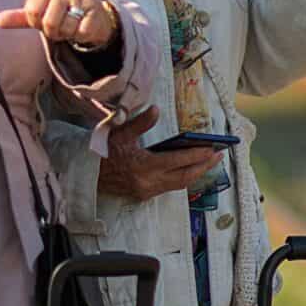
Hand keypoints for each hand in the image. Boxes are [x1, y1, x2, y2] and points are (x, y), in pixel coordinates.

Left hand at [0, 0, 118, 48]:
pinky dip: (80, 35)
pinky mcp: (95, 9)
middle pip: (49, 23)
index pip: (32, 12)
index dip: (37, 22)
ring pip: (66, 28)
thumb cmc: (59, 10)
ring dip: (67, 34)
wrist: (91, 10)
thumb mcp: (38, 11)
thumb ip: (18, 17)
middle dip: (53, 31)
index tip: (43, 18)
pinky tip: (82, 26)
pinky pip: (81, 32)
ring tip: (70, 25)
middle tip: (59, 24)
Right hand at [95, 107, 224, 201]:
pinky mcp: (144, 195)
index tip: (212, 149)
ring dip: (195, 173)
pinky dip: (182, 178)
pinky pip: (169, 187)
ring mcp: (147, 191)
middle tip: (219, 156)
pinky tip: (189, 169)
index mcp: (144, 166)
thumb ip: (140, 122)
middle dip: (204, 166)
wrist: (86, 174)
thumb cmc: (102, 151)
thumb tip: (156, 109)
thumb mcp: (120, 132)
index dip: (197, 155)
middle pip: (184, 176)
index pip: (178, 161)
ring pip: (179, 184)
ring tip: (209, 162)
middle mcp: (148, 182)